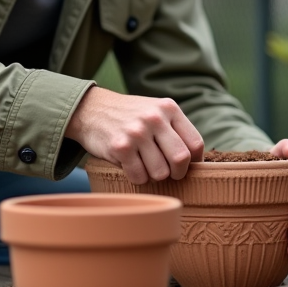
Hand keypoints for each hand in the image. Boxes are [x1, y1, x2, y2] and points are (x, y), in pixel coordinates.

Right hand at [65, 87, 203, 184]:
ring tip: (145, 165)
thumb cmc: (129, 116)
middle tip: (170, 174)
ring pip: (160, 172)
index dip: (195, 162)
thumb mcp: (155, 110)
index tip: (187, 167)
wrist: (91, 109)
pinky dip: (137, 178)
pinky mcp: (120, 146)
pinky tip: (130, 165)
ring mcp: (137, 132)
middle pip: (181, 160)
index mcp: (169, 108)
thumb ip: (174, 129)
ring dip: (154, 176)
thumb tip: (196, 162)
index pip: (195, 144)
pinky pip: (139, 177)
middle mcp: (155, 118)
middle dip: (177, 173)